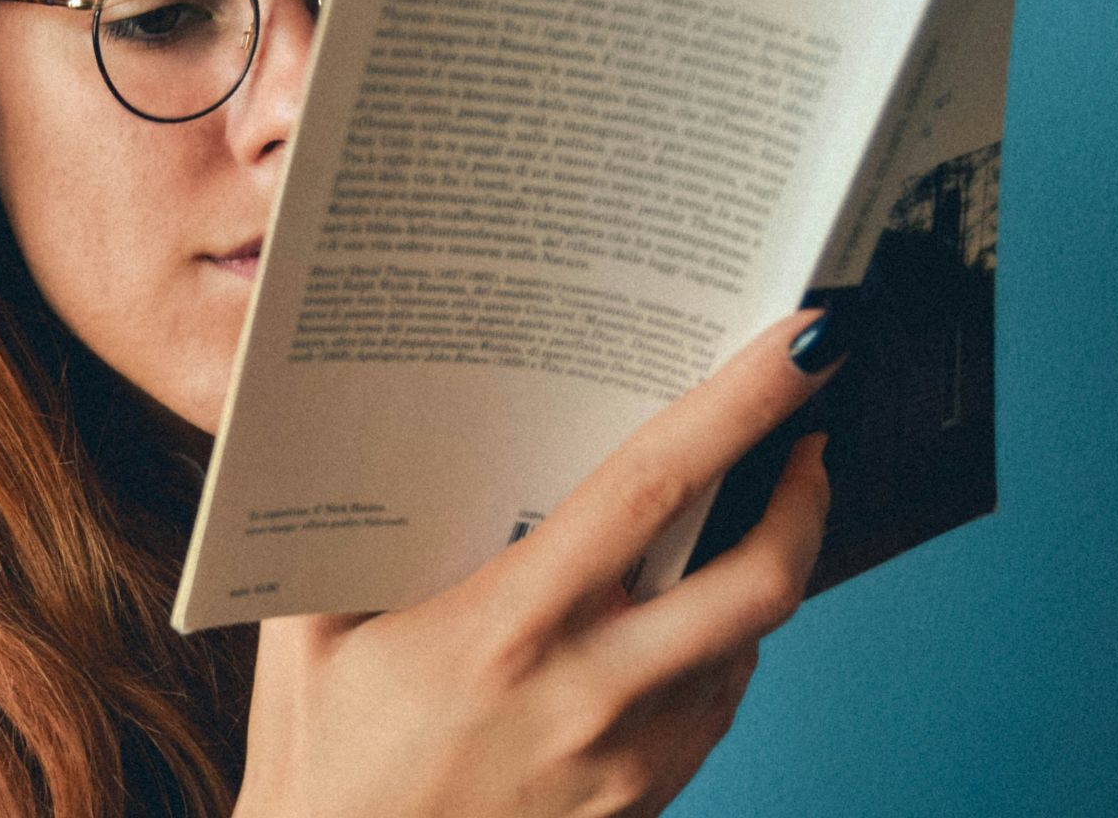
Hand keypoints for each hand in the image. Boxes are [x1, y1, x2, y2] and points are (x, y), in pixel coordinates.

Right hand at [233, 311, 838, 817]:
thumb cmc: (319, 769)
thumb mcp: (309, 637)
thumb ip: (344, 536)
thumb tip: (362, 431)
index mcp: (507, 629)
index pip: (651, 491)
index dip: (739, 407)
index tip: (802, 346)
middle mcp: (589, 692)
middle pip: (758, 578)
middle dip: (806, 494)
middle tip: (808, 441)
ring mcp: (631, 759)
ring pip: (750, 645)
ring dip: (766, 571)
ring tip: (743, 523)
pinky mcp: (644, 804)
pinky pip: (717, 706)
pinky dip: (722, 648)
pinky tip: (682, 626)